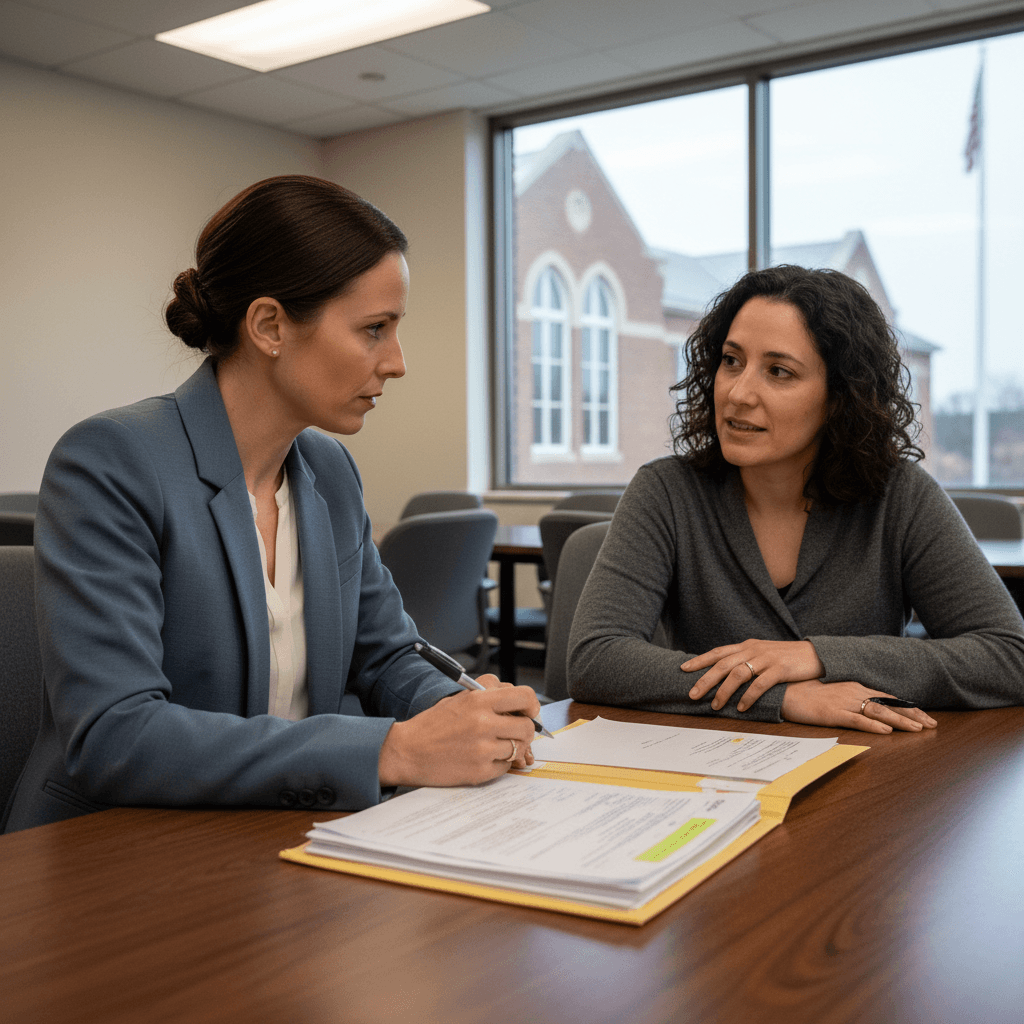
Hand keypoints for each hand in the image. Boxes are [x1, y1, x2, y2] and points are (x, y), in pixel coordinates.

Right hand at [378, 678, 539, 786]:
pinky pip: (506, 767)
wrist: (407, 751)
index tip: (530, 711)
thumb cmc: (432, 724)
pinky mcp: (480, 771)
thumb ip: (489, 693)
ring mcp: (483, 749)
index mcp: (479, 701)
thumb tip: (518, 700)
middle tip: (514, 732)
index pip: (524, 697)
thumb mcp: (460, 698)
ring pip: (519, 749)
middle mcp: (483, 723)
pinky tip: (484, 758)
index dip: (532, 705)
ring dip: (513, 748)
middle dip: (525, 730)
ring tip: (496, 745)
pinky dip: (500, 763)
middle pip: (527, 728)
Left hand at [682, 639, 825, 711]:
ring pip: (738, 674)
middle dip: (705, 679)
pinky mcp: (780, 669)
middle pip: (723, 664)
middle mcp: (753, 650)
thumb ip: (746, 659)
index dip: (700, 660)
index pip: (718, 652)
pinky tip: (742, 707)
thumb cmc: (787, 657)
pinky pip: (760, 684)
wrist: (816, 654)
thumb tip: (727, 673)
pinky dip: (748, 696)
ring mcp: (766, 659)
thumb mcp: (763, 653)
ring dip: (724, 691)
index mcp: (747, 645)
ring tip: (715, 705)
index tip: (683, 668)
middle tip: (692, 694)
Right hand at [781, 680, 937, 733]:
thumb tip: (867, 707)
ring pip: (878, 713)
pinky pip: (857, 720)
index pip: (887, 698)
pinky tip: (887, 732)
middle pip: (889, 705)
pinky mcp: (833, 714)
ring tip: (918, 729)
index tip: (925, 716)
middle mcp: (854, 693)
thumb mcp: (834, 693)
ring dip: (900, 721)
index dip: (908, 707)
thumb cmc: (807, 691)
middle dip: (912, 715)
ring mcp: (844, 703)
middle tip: (932, 724)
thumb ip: (851, 697)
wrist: (785, 690)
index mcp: (855, 688)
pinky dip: (873, 726)